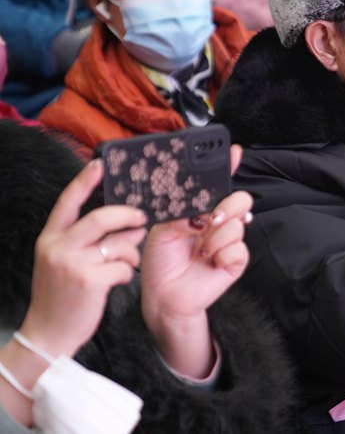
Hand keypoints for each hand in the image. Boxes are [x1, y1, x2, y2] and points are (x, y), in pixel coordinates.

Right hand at [19, 160, 146, 357]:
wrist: (48, 334)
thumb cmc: (62, 296)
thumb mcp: (63, 262)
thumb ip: (88, 241)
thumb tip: (129, 224)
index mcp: (50, 239)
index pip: (67, 202)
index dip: (84, 182)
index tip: (100, 164)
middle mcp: (57, 247)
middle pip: (101, 217)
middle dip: (127, 215)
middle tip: (142, 218)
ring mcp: (72, 264)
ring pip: (118, 243)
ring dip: (131, 251)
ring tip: (128, 260)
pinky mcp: (89, 281)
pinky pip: (122, 266)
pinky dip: (127, 272)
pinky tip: (119, 280)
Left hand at [140, 145, 253, 378]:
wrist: (164, 296)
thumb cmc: (161, 262)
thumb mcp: (162, 230)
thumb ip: (182, 214)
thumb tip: (205, 214)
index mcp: (200, 211)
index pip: (218, 184)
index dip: (227, 166)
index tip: (231, 151)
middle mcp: (218, 222)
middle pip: (240, 199)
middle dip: (228, 205)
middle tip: (211, 219)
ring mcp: (229, 241)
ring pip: (237, 223)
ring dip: (215, 238)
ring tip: (200, 250)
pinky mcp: (236, 260)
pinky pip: (238, 248)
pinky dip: (221, 254)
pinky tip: (210, 261)